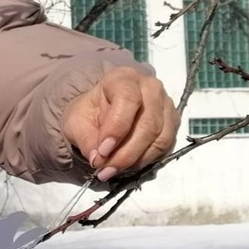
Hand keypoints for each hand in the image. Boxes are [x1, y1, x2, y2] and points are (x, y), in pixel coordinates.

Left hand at [63, 66, 177, 180]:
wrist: (101, 112)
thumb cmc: (89, 112)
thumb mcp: (76, 122)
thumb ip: (85, 139)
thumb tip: (97, 159)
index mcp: (124, 78)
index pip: (128, 99)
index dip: (117, 128)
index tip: (102, 151)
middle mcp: (151, 88)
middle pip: (148, 124)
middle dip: (125, 153)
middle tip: (104, 169)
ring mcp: (166, 106)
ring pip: (159, 139)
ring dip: (135, 160)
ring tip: (112, 170)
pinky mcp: (172, 125)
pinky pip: (165, 148)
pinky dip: (145, 161)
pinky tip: (126, 166)